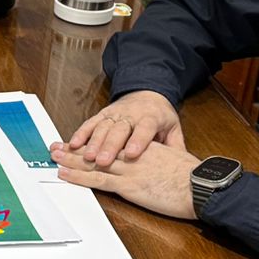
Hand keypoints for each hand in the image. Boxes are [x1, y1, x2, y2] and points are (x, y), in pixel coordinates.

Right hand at [54, 91, 184, 168]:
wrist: (148, 91)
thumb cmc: (160, 115)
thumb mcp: (173, 128)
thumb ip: (176, 146)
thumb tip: (185, 166)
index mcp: (151, 118)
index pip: (144, 129)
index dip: (138, 141)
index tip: (133, 153)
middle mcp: (131, 115)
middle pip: (119, 130)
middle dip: (109, 145)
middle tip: (102, 160)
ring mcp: (115, 114)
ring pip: (102, 127)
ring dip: (92, 142)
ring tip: (84, 156)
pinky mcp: (103, 114)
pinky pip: (90, 123)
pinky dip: (81, 133)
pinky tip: (73, 144)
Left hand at [54, 138, 200, 219]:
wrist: (201, 187)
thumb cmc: (194, 178)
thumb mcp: (177, 161)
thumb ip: (164, 159)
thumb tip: (161, 162)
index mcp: (145, 148)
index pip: (114, 143)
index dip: (95, 142)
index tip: (80, 142)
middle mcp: (133, 156)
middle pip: (99, 149)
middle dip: (75, 148)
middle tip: (56, 145)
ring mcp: (129, 170)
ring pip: (93, 162)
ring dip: (71, 159)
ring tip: (53, 156)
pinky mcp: (129, 186)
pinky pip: (99, 180)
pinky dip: (79, 177)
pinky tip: (65, 174)